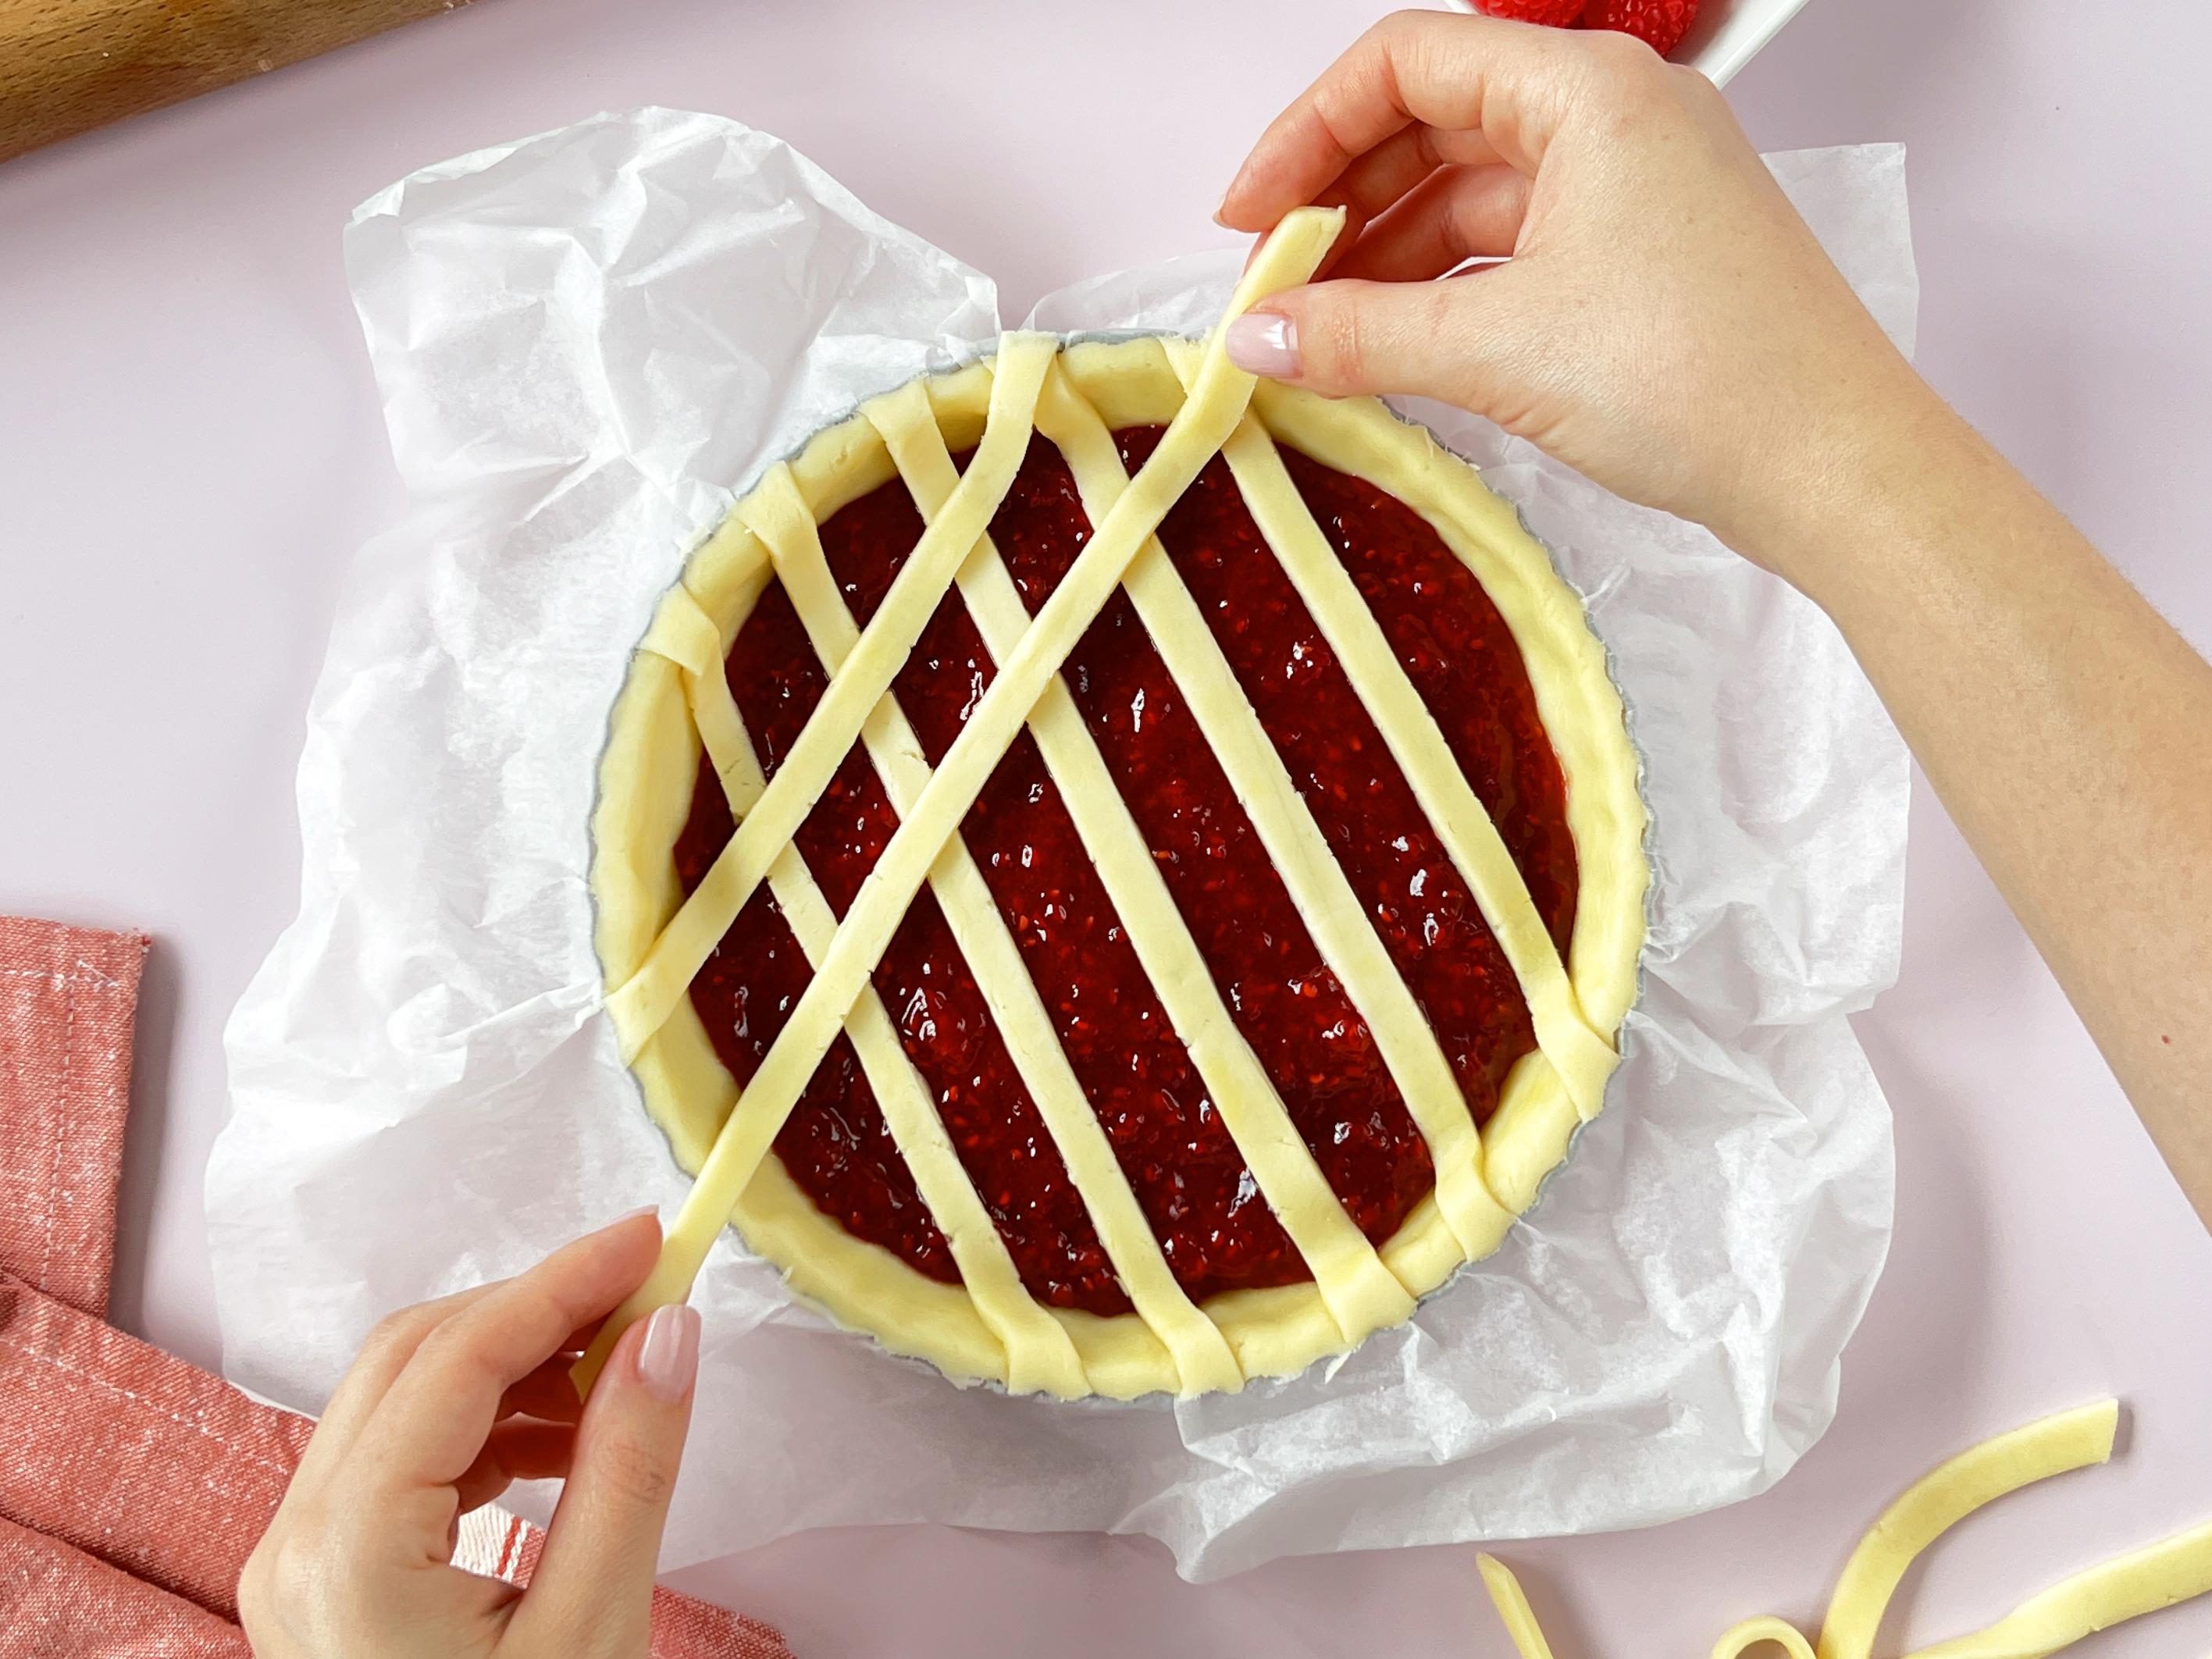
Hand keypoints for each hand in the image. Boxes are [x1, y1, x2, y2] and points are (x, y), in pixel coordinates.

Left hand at [240, 1214, 699, 1657]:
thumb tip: (669, 1333)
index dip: (562, 1280)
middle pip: (415, 1357)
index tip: (655, 1238)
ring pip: (403, 1395)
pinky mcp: (325, 1577)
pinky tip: (568, 1440)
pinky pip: (402, 1453)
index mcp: (347, 1553)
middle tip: (651, 1293)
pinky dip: (489, 1424)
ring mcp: (297, 1560)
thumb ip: (629, 1468)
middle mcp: (295, 1541)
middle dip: (539, 1309)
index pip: (457, 1359)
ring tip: (624, 1373)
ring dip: (517, 1362)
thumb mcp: (594, 1629)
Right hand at [1216, 11, 1940, 576]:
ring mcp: (1630, 189)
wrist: (1835, 468)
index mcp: (1587, 90)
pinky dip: (1442, 291)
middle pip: (1432, 123)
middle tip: (1270, 287)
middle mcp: (1613, 118)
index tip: (1249, 219)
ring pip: (1469, 194)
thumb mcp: (1499, 351)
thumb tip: (1261, 339)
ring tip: (1316, 332)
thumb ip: (1360, 335)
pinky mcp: (1640, 258)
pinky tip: (1390, 345)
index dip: (1306, 134)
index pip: (1406, 63)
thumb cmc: (1708, 378)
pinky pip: (1511, 250)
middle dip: (1339, 203)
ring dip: (1384, 257)